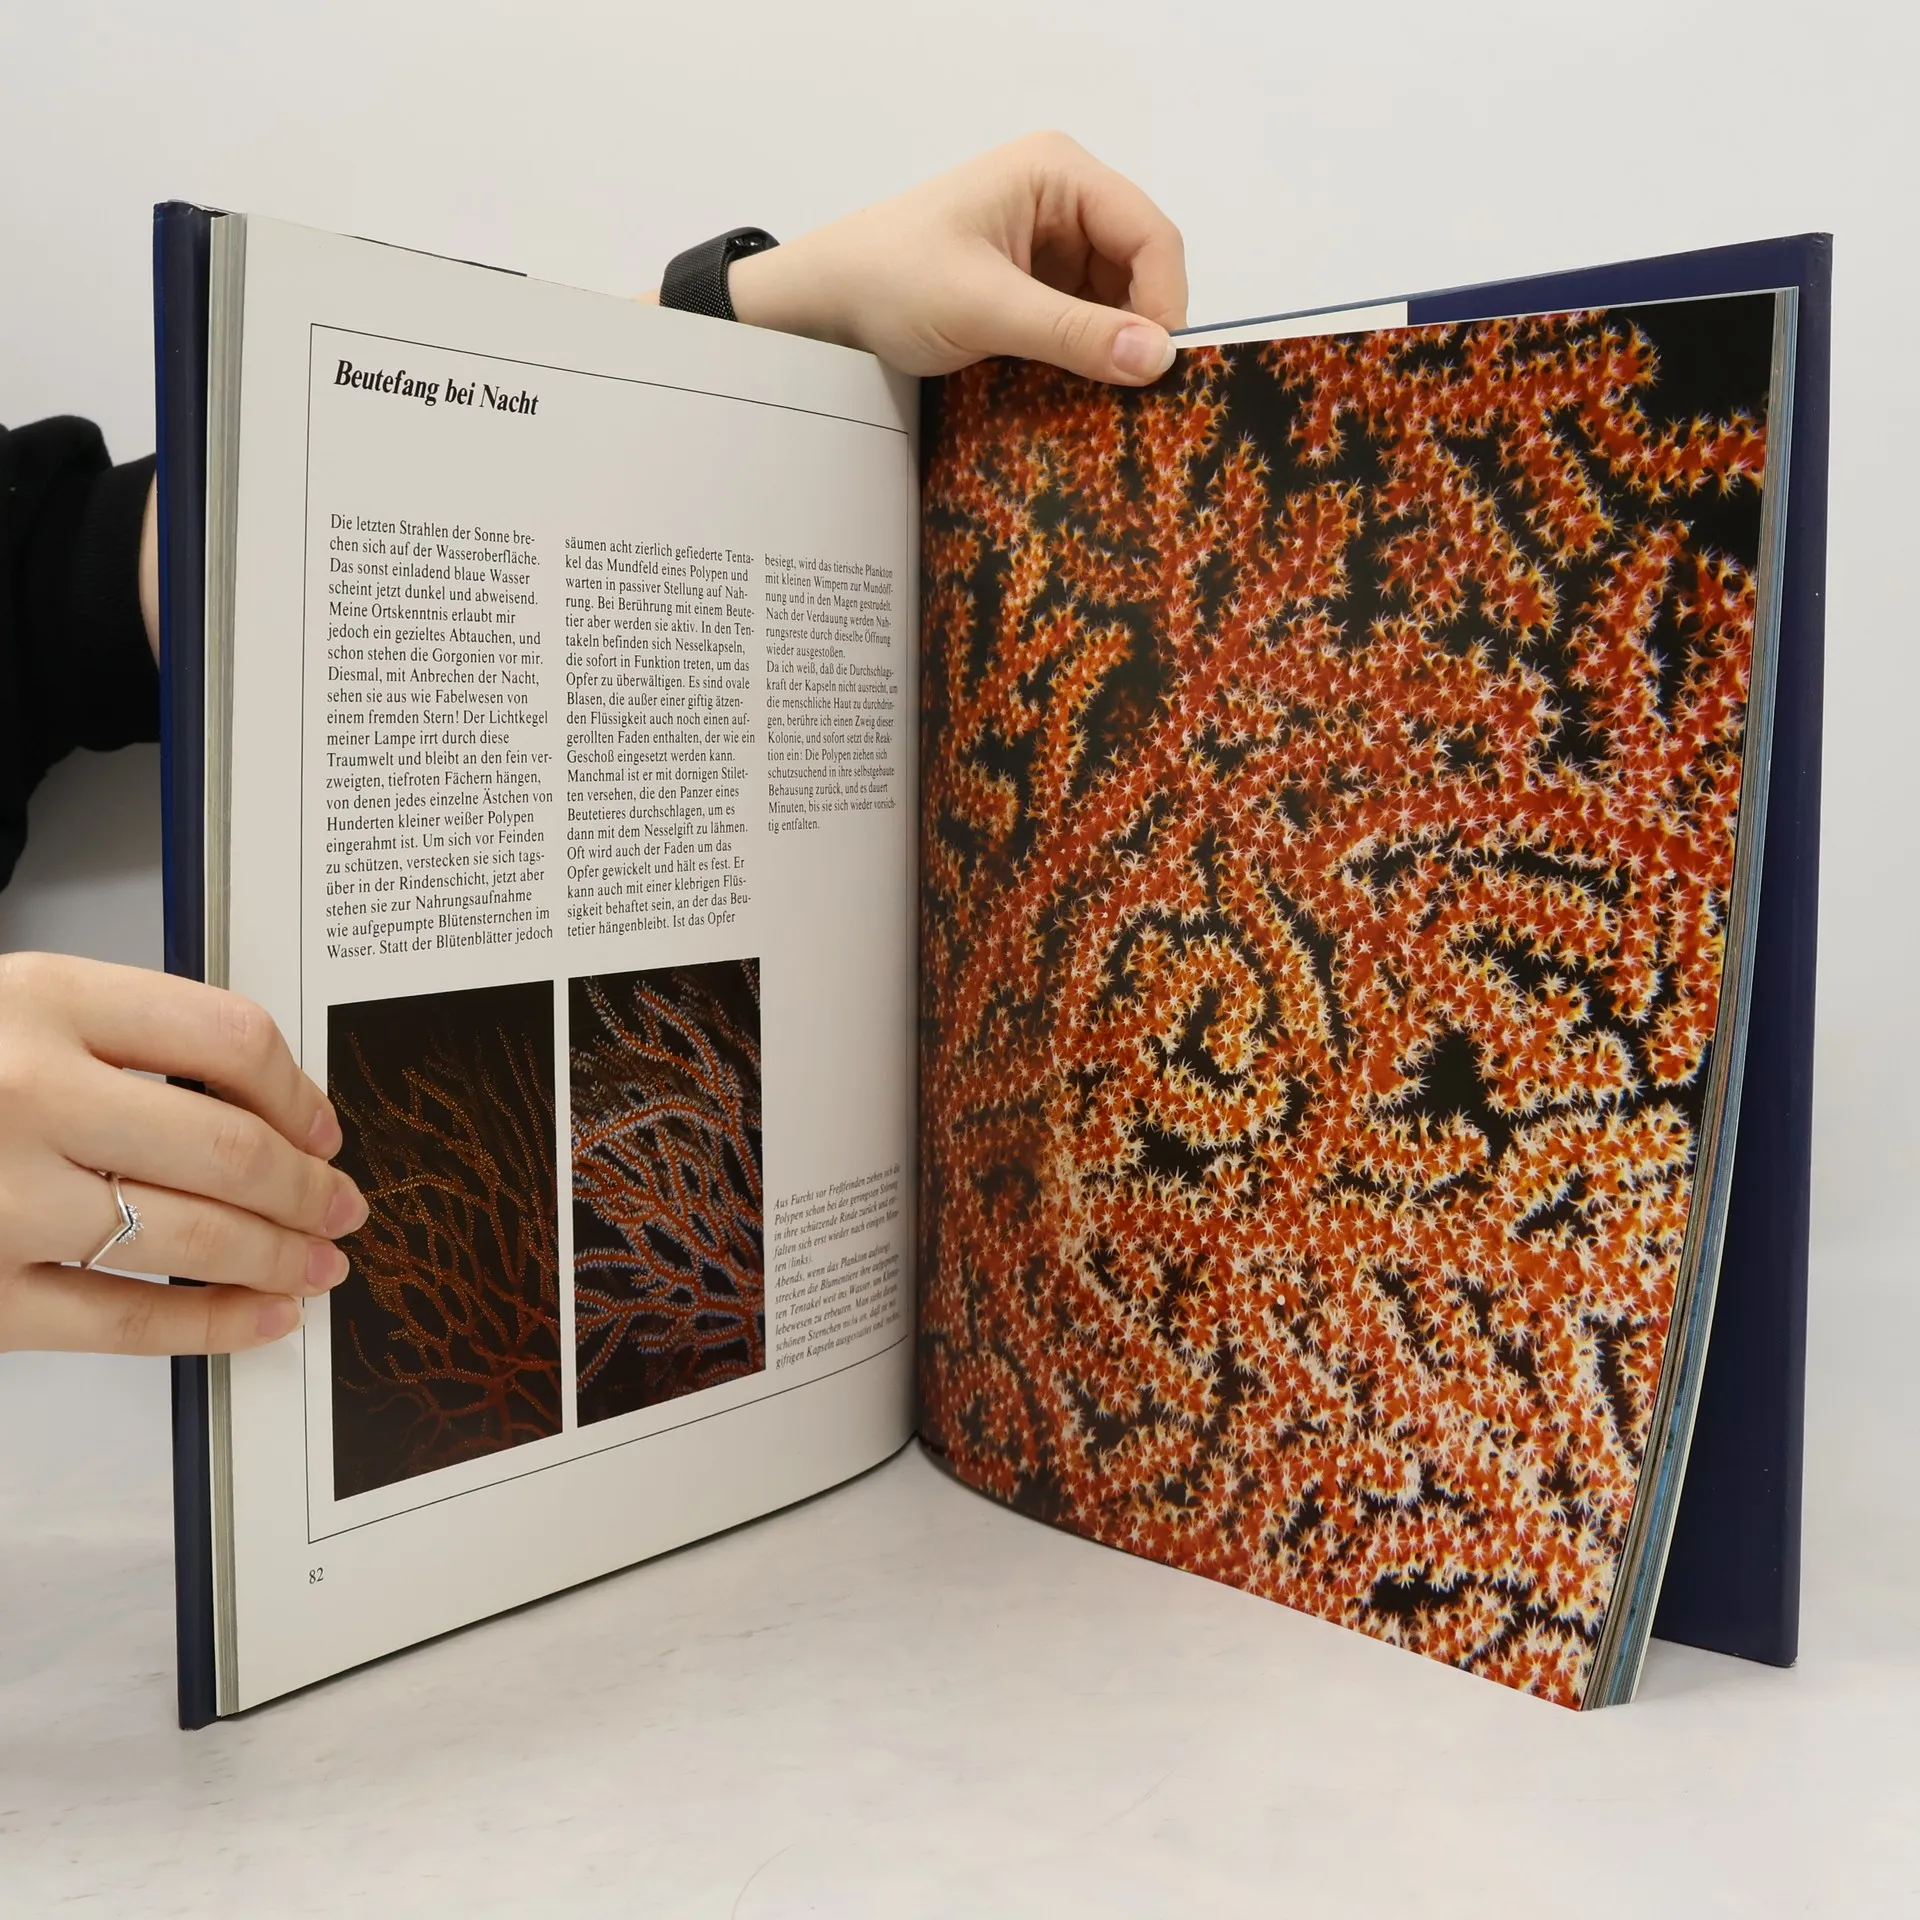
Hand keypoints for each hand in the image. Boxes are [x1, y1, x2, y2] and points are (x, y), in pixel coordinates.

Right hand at [0, 953, 365, 1354]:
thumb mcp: (16, 1007)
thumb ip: (126, 1039)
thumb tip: (269, 1107)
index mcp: (42, 1002)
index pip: (229, 1038)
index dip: (300, 1088)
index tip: (322, 1123)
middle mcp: (27, 1096)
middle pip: (230, 1147)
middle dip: (309, 1188)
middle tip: (344, 1204)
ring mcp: (2, 1201)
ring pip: (194, 1239)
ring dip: (281, 1256)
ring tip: (322, 1262)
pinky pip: (126, 1322)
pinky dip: (215, 1326)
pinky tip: (265, 1318)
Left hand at [724, 131, 1187, 383]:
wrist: (820, 306)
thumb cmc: (888, 281)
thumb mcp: (985, 308)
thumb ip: (1073, 334)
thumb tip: (1158, 359)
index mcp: (1057, 173)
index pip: (1150, 234)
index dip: (1164, 302)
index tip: (1158, 371)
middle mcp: (1062, 199)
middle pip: (1140, 268)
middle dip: (1139, 329)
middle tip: (1133, 394)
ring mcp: (1048, 244)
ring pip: (1116, 302)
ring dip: (1111, 349)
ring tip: (1100, 397)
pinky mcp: (1032, 287)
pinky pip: (1083, 322)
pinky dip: (1085, 356)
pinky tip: (1074, 388)